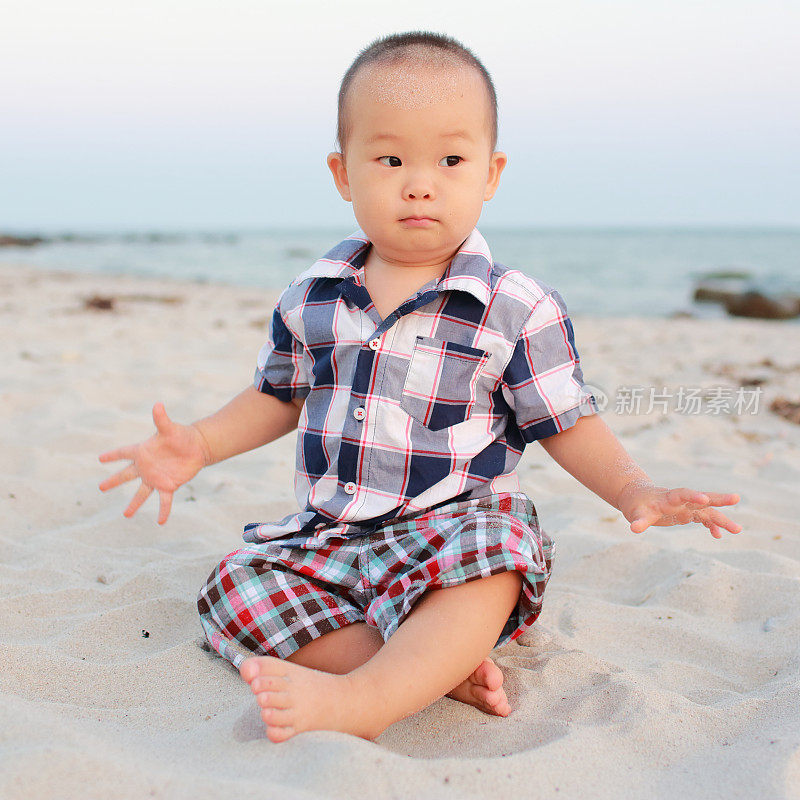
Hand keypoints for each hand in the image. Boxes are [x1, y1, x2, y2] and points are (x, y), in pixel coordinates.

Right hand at [98, 403, 209, 523]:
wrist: (197, 447)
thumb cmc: (181, 435)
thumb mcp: (170, 428)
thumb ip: (161, 419)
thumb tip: (158, 405)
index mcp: (143, 451)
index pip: (124, 453)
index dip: (113, 455)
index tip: (100, 458)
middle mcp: (147, 466)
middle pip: (126, 475)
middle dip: (114, 481)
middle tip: (101, 487)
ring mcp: (156, 477)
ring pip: (142, 493)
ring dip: (134, 504)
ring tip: (126, 515)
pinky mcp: (169, 485)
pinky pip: (164, 501)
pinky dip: (163, 511)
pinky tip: (161, 522)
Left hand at [617, 482, 741, 538]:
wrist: (638, 498)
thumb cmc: (636, 505)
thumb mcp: (635, 514)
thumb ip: (638, 521)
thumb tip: (634, 529)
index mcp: (668, 498)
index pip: (682, 494)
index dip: (693, 496)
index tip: (704, 499)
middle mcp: (681, 501)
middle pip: (702, 498)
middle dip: (719, 499)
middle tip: (736, 498)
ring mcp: (686, 507)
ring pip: (707, 511)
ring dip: (721, 519)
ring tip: (738, 530)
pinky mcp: (687, 513)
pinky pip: (703, 519)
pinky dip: (711, 526)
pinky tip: (718, 535)